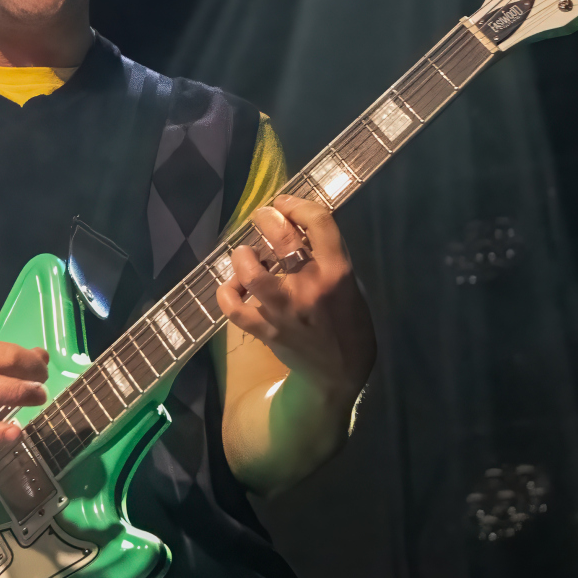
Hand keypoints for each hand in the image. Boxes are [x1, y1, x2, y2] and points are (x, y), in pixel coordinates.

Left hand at [216, 195, 374, 403]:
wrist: (339, 374)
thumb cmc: (348, 324)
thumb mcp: (351, 286)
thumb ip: (328, 259)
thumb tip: (297, 228)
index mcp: (338, 272)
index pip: (318, 222)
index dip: (298, 204)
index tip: (286, 203)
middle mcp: (310, 287)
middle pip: (281, 238)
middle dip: (266, 217)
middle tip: (262, 216)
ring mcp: (285, 310)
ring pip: (251, 273)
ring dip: (243, 256)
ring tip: (245, 254)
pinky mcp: (265, 330)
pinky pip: (233, 308)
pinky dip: (226, 293)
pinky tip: (232, 286)